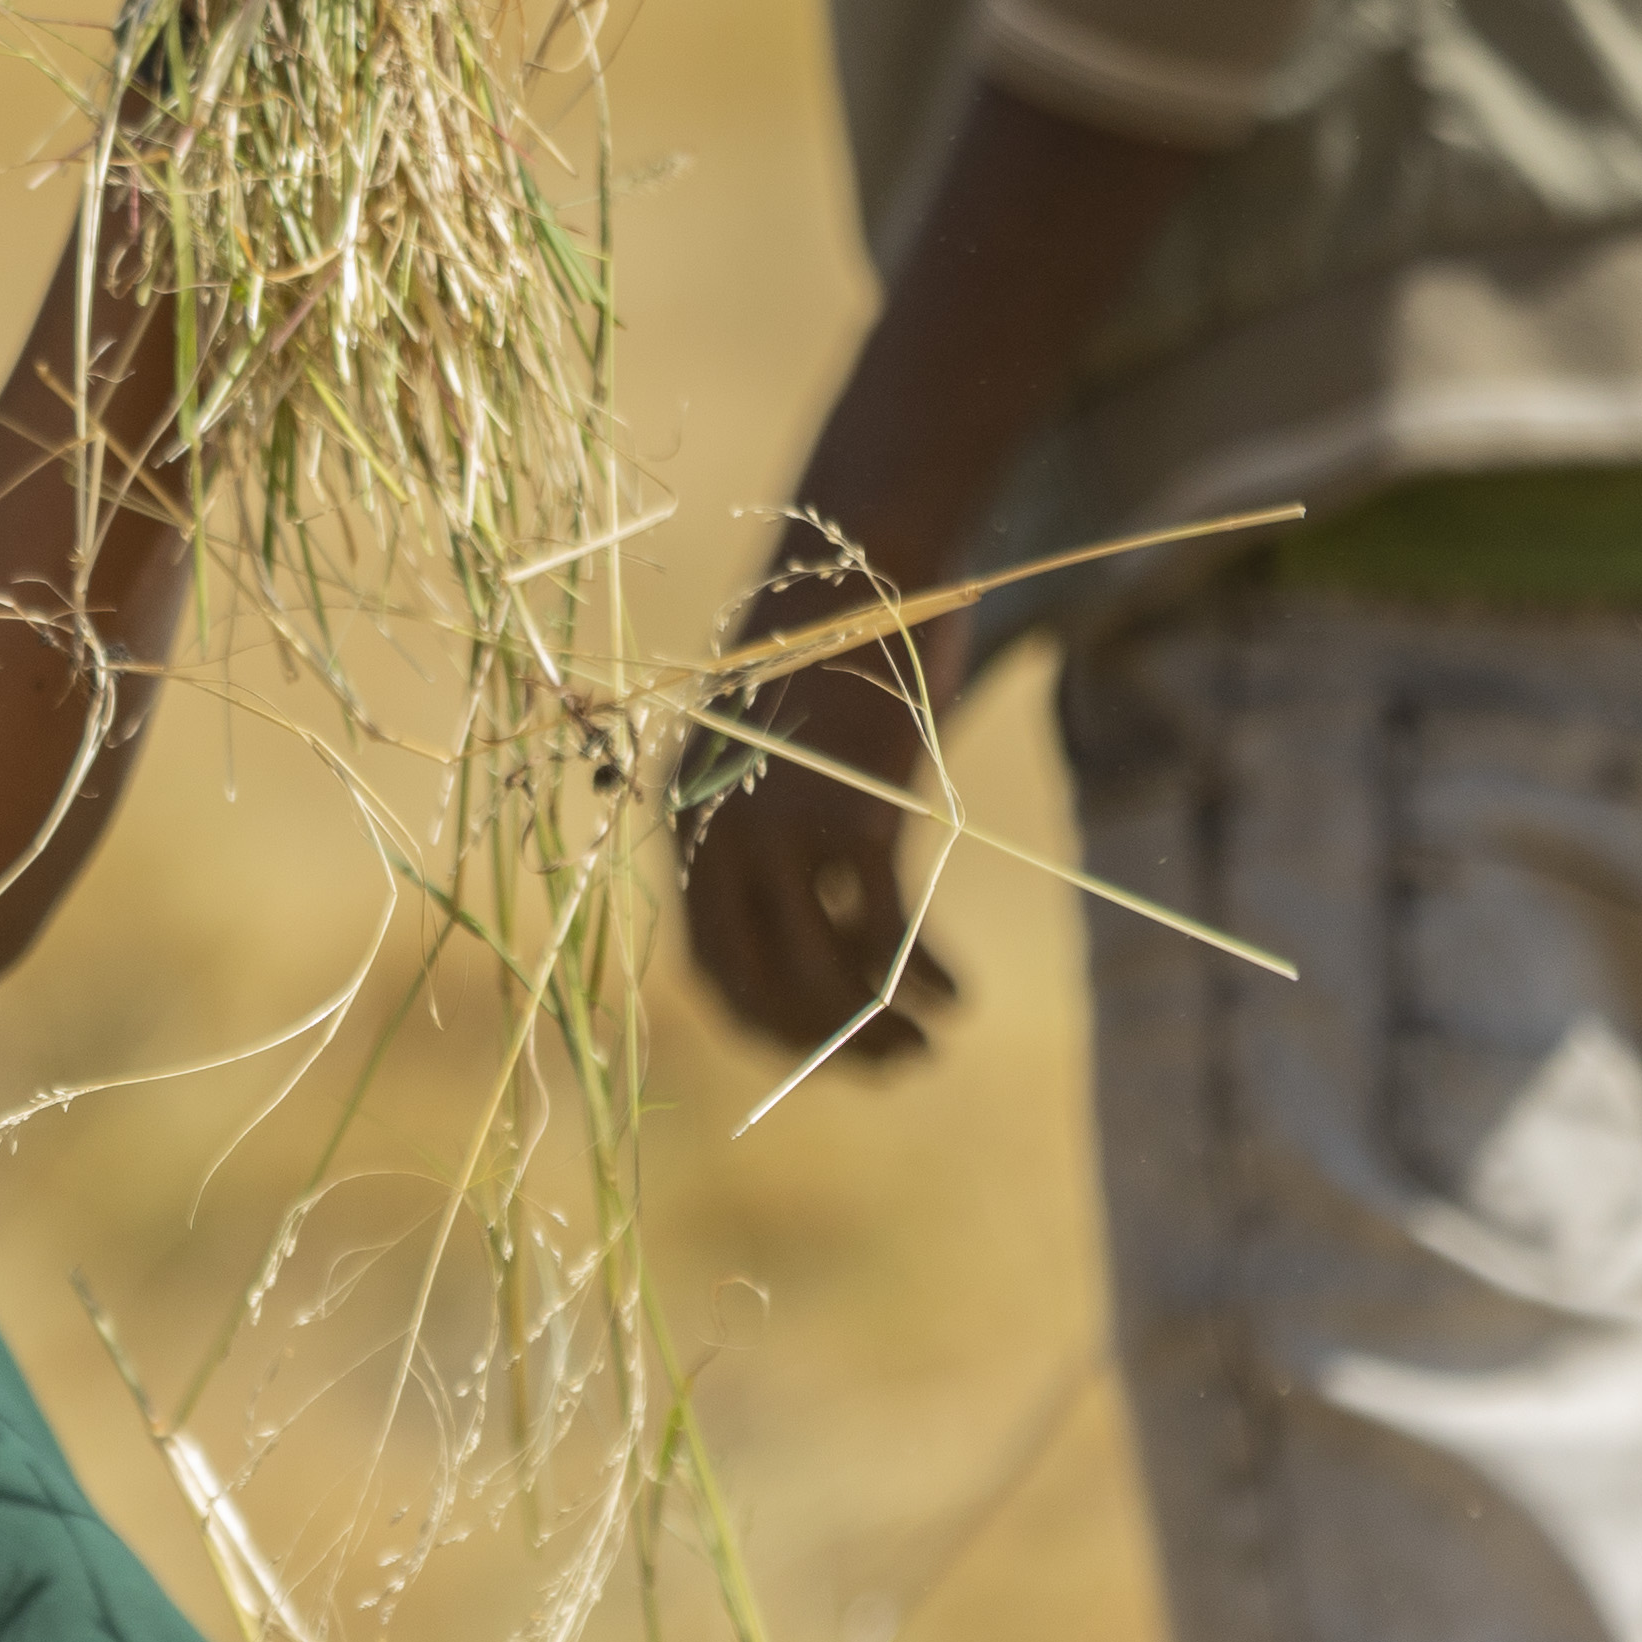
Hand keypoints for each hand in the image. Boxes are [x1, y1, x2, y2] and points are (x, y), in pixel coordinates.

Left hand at [676, 531, 971, 1066]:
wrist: (863, 572)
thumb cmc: (831, 659)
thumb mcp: (776, 752)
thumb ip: (769, 828)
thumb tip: (816, 920)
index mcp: (685, 820)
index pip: (709, 965)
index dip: (764, 1024)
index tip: (818, 1056)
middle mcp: (717, 835)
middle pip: (764, 987)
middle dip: (824, 1047)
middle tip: (889, 1069)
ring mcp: (781, 830)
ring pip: (825, 977)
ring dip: (879, 1029)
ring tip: (926, 1044)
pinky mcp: (854, 820)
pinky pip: (887, 940)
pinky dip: (923, 982)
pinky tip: (956, 995)